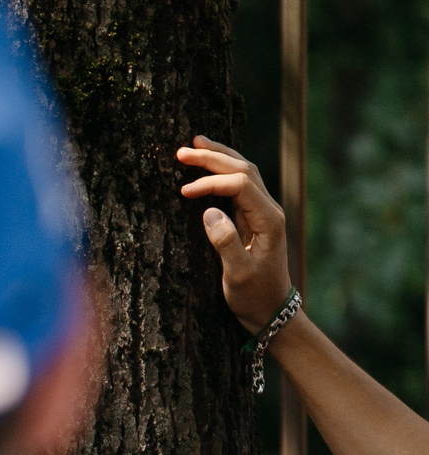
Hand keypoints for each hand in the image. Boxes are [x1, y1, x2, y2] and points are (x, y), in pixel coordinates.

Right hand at [177, 136, 295, 330]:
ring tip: (195, 144)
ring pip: (243, 173)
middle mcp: (268, 210)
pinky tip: (209, 167)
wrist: (271, 310)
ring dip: (219, 158)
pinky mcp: (252, 219)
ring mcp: (261, 213)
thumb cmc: (254, 296)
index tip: (182, 192)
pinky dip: (222, 172)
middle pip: (243, 170)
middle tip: (182, 150)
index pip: (238, 185)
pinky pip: (239, 186)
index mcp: (268, 219)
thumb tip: (208, 211)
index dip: (209, 184)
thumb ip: (225, 242)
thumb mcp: (237, 275)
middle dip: (213, 157)